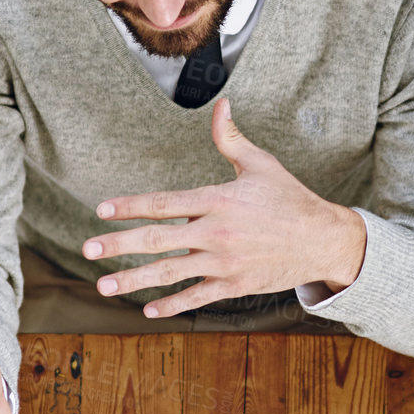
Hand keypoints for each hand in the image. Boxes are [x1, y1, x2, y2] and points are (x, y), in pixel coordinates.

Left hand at [82, 98, 365, 317]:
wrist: (324, 240)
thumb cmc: (291, 199)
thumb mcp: (261, 165)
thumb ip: (231, 139)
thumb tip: (221, 105)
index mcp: (218, 200)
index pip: (164, 203)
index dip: (130, 207)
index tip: (102, 210)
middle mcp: (216, 233)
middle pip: (158, 240)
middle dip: (119, 246)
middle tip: (88, 249)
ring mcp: (224, 263)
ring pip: (171, 273)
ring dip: (134, 281)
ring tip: (104, 286)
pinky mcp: (235, 285)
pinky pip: (197, 297)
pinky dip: (172, 305)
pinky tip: (149, 309)